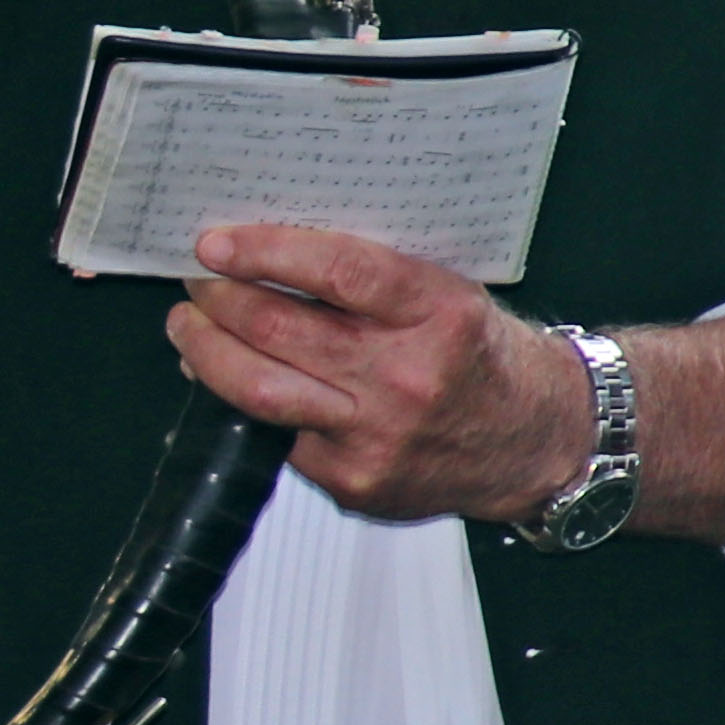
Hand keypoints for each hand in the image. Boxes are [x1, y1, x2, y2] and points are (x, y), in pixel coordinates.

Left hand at [169, 223, 589, 520]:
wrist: (537, 440)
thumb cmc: (482, 357)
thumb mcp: (447, 294)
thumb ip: (370, 274)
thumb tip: (269, 251)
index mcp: (438, 314)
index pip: (338, 271)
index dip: (265, 252)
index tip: (216, 244)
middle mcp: (407, 378)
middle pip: (281, 331)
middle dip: (219, 299)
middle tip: (196, 280)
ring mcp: (379, 436)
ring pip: (261, 391)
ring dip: (206, 352)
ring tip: (187, 325)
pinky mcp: (357, 481)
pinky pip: (277, 438)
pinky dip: (239, 403)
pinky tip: (224, 379)